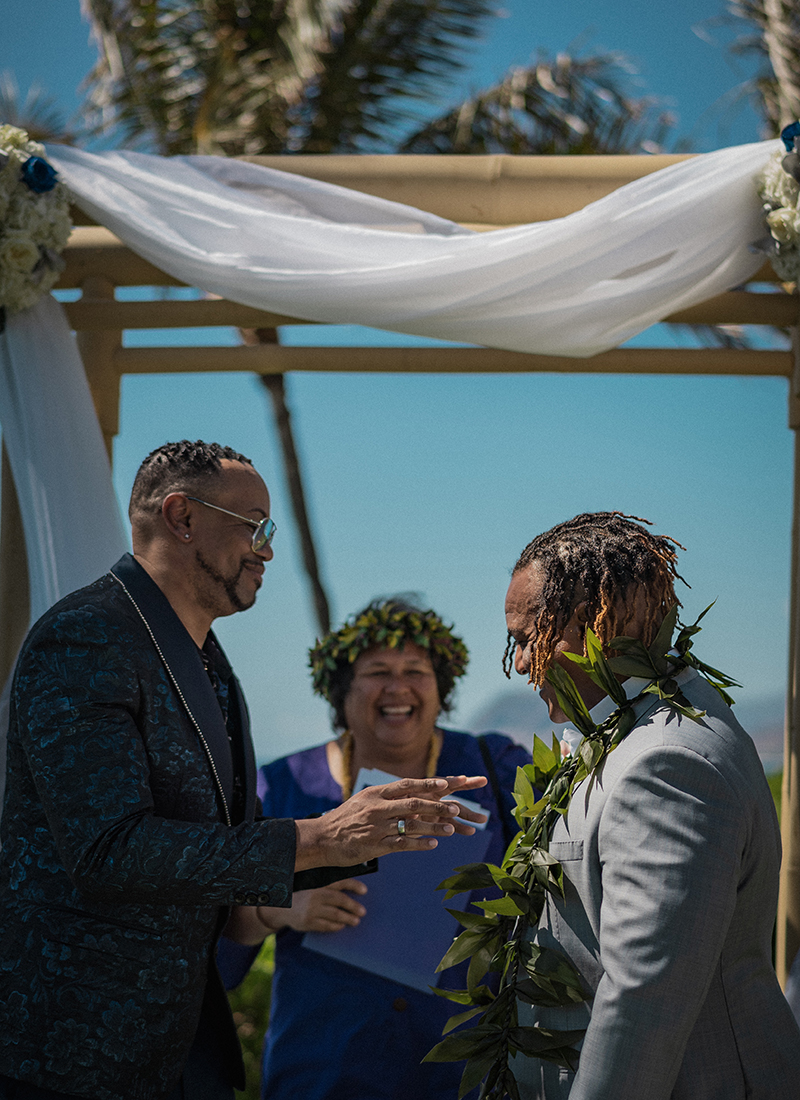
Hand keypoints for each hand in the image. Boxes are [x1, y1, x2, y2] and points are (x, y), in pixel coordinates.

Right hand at [272, 880, 367, 933]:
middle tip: (363, 912)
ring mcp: (310, 909)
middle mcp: (314, 894)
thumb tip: (352, 893)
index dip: (353, 885)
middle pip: (339, 900)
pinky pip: (326, 926)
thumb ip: (328, 888)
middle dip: (353, 906)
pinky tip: (341, 926)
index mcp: (318, 883)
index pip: (339, 882)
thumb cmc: (303, 896)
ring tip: (356, 921)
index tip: (365, 891)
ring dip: (347, 918)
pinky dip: (336, 926)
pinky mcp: (307, 922)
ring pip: (335, 914)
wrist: (281, 908)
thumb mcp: (313, 886)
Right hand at [294, 774, 487, 869]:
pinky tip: (433, 844)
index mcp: (376, 793)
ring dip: (433, 827)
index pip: (407, 785)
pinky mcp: (374, 846)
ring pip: (410, 825)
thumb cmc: (346, 818)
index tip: (447, 782)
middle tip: (455, 808)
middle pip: (413, 804)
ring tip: (451, 829)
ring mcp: (376, 827)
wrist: (322, 838)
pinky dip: (419, 843)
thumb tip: (408, 790)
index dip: (428, 783)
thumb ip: (386, 796)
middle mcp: (378, 807)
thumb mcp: (364, 800)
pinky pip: (401, 844)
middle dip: (436, 806)